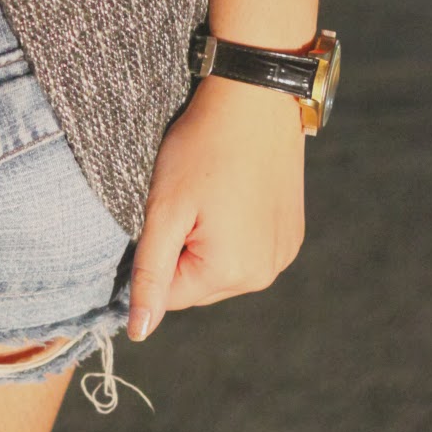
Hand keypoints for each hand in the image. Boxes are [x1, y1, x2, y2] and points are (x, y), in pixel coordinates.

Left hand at [127, 74, 306, 340]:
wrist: (254, 99)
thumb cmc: (201, 149)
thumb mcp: (164, 209)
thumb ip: (150, 273)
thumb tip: (138, 332)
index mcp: (233, 272)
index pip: (171, 294)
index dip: (156, 252)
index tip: (165, 210)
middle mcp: (266, 273)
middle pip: (199, 283)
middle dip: (182, 249)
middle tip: (185, 198)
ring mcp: (284, 253)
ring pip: (223, 267)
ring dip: (206, 241)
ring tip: (209, 192)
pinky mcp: (292, 233)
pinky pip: (249, 248)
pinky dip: (232, 229)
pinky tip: (231, 191)